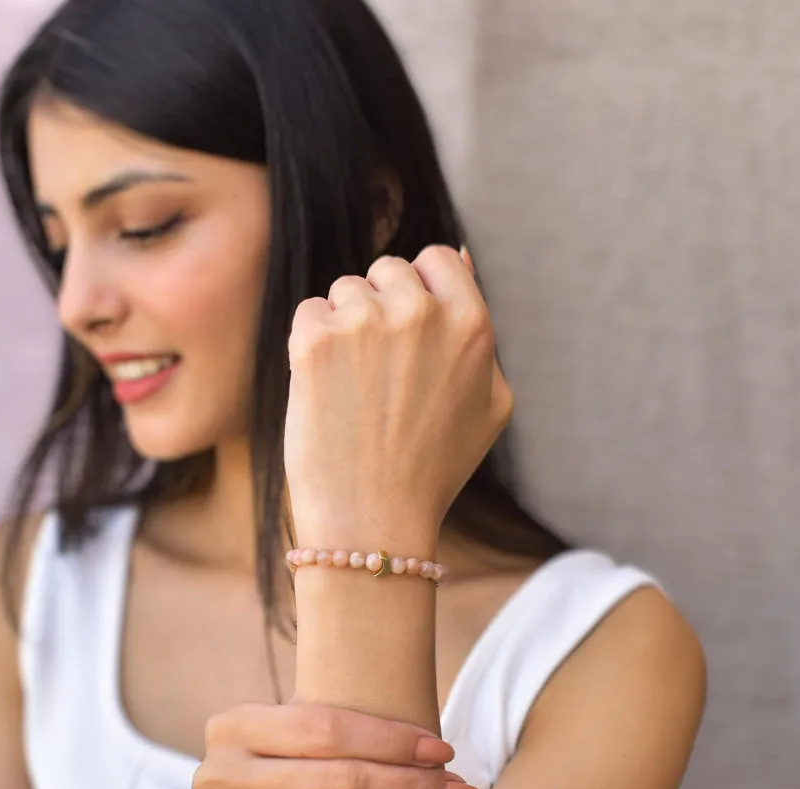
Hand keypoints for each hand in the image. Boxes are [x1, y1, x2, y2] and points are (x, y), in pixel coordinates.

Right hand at [191, 700, 484, 788]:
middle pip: (343, 782)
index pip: (327, 727)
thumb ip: (336, 724)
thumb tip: (431, 729)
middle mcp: (221, 778)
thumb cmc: (285, 778)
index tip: (444, 751)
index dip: (392, 740)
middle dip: (416, 788)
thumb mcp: (292, 741)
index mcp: (233, 726)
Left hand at [283, 245, 512, 542]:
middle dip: (379, 308)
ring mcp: (365, 322)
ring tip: (355, 390)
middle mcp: (421, 312)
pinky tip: (327, 392)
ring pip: (344, 290)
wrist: (373, 521)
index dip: (419, 291)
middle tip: (380, 375)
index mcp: (472, 324)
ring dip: (344, 327)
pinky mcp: (315, 340)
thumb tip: (459, 258)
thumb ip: (481, 332)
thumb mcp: (490, 404)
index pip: (436, 259)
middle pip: (387, 269)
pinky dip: (310, 345)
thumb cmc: (433, 469)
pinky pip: (309, 313)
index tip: (408, 334)